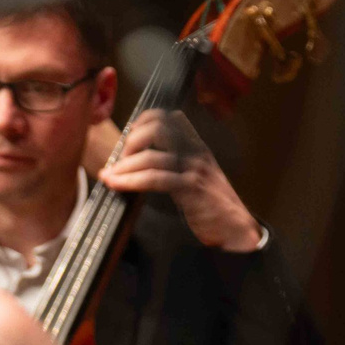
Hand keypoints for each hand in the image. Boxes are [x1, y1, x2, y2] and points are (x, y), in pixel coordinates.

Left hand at [96, 109, 263, 252]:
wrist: (235, 226)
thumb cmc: (210, 205)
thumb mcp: (194, 177)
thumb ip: (173, 165)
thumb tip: (141, 161)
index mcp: (194, 145)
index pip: (166, 117)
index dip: (141, 122)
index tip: (126, 139)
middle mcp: (194, 151)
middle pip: (156, 129)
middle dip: (131, 143)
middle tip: (118, 162)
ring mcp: (193, 168)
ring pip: (151, 157)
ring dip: (124, 167)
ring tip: (109, 177)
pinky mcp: (190, 187)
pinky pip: (154, 179)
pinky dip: (131, 181)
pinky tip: (117, 185)